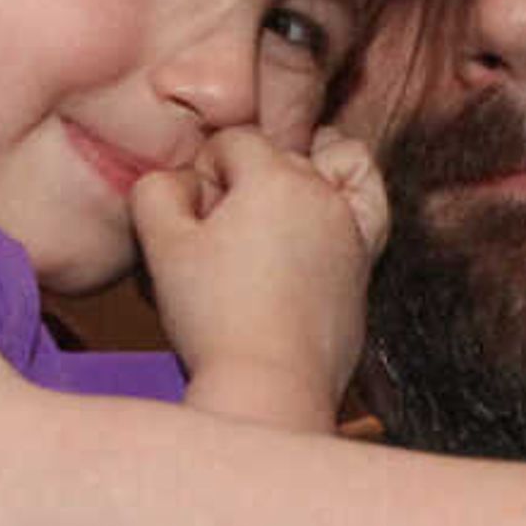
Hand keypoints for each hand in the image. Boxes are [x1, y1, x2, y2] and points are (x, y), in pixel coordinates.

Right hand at [132, 126, 385, 424]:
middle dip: (240, 184)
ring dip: (289, 184)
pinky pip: (368, 199)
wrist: (271, 384)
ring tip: (261, 224)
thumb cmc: (215, 318)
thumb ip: (157, 191)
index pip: (233, 141)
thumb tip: (179, 179)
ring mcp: (350, 226)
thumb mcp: (162, 246)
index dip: (202, 173)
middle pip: (273, 158)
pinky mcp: (364, 261)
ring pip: (320, 170)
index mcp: (274, 177)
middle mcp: (321, 192)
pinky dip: (346, 192)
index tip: (191, 221)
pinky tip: (321, 211)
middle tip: (214, 238)